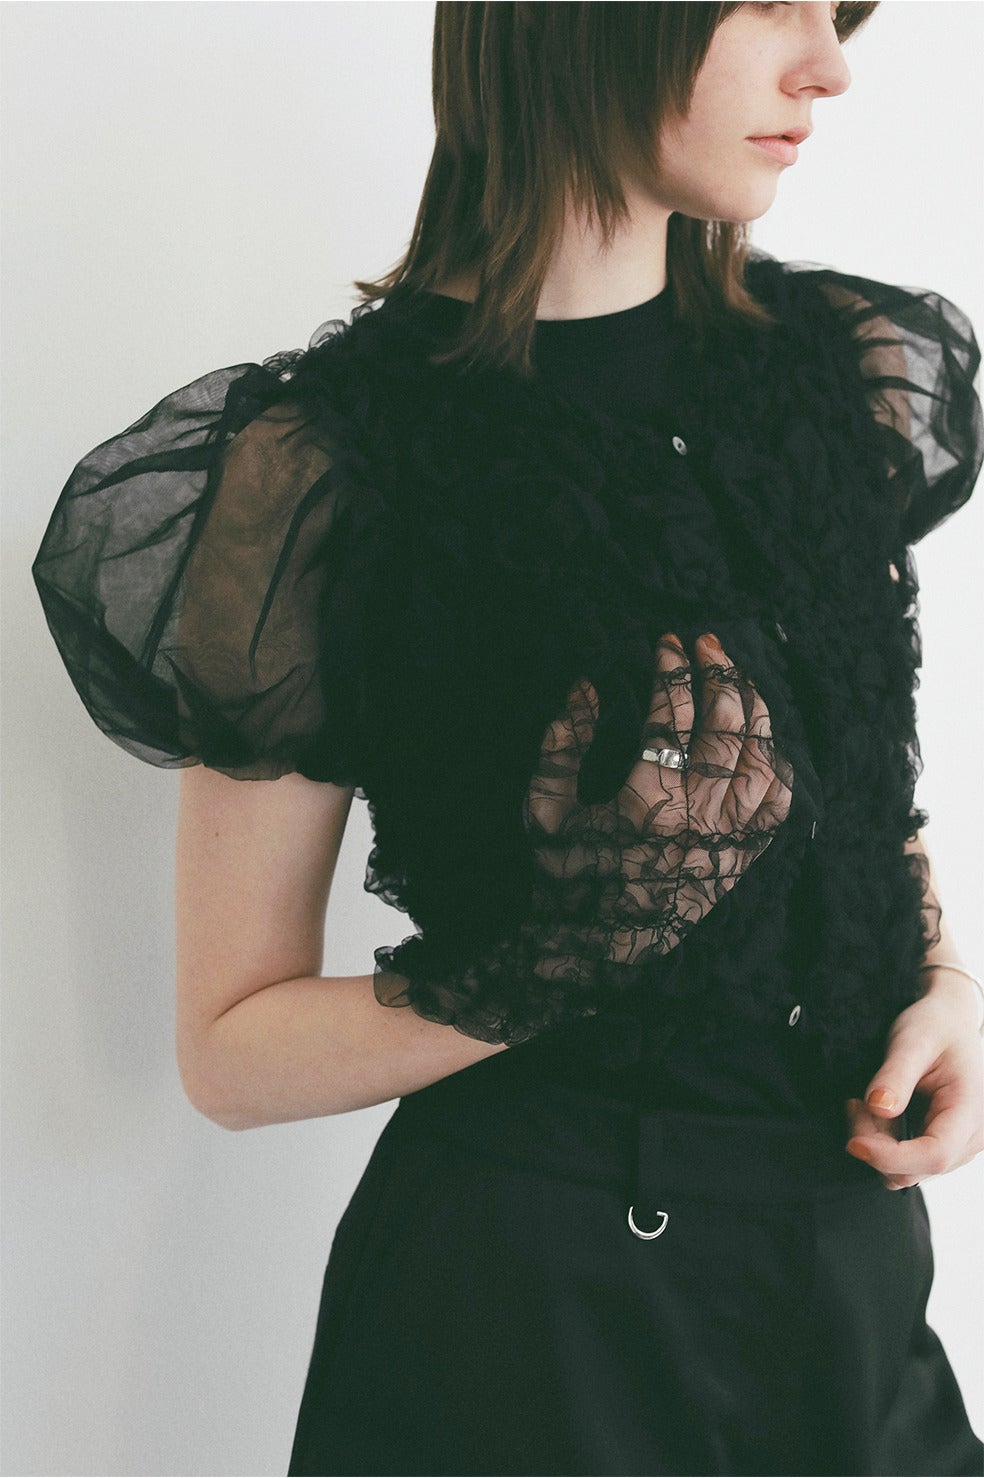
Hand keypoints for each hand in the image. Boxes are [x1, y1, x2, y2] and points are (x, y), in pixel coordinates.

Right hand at [521, 631, 793, 975]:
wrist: (589, 952)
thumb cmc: (561, 877)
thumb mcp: (544, 809)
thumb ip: (562, 744)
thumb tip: (587, 687)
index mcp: (646, 807)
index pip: (671, 720)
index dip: (672, 674)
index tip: (667, 644)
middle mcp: (696, 824)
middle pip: (725, 732)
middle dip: (720, 676)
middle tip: (708, 644)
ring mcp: (725, 845)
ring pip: (761, 764)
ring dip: (754, 712)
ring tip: (739, 679)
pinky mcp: (739, 863)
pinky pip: (777, 809)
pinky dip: (777, 768)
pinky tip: (763, 740)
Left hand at [845, 970, 983, 1187]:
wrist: (950, 1022)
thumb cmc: (935, 1026)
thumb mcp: (912, 1041)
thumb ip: (896, 1075)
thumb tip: (879, 1108)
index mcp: (970, 1110)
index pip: (934, 1155)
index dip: (891, 1157)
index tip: (854, 1143)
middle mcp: (971, 1137)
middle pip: (916, 1169)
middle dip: (875, 1146)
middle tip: (854, 1104)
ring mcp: (958, 1145)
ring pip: (908, 1171)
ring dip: (877, 1145)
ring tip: (863, 1104)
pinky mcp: (942, 1145)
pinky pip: (908, 1162)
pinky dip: (884, 1144)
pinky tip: (875, 1113)